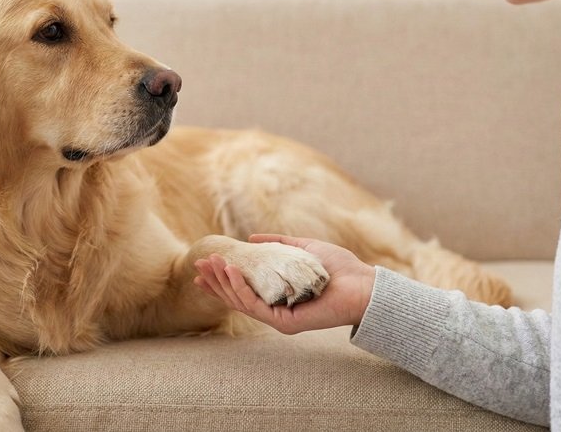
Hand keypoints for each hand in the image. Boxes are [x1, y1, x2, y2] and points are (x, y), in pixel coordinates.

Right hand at [194, 234, 375, 333]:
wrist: (362, 284)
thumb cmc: (339, 268)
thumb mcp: (304, 248)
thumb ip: (279, 244)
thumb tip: (252, 238)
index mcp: (278, 295)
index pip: (243, 289)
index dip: (221, 278)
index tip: (204, 266)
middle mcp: (275, 309)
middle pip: (237, 296)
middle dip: (215, 280)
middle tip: (198, 264)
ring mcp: (279, 317)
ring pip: (242, 301)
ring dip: (223, 282)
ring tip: (212, 263)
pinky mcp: (284, 322)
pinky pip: (256, 305)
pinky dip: (241, 288)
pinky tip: (232, 271)